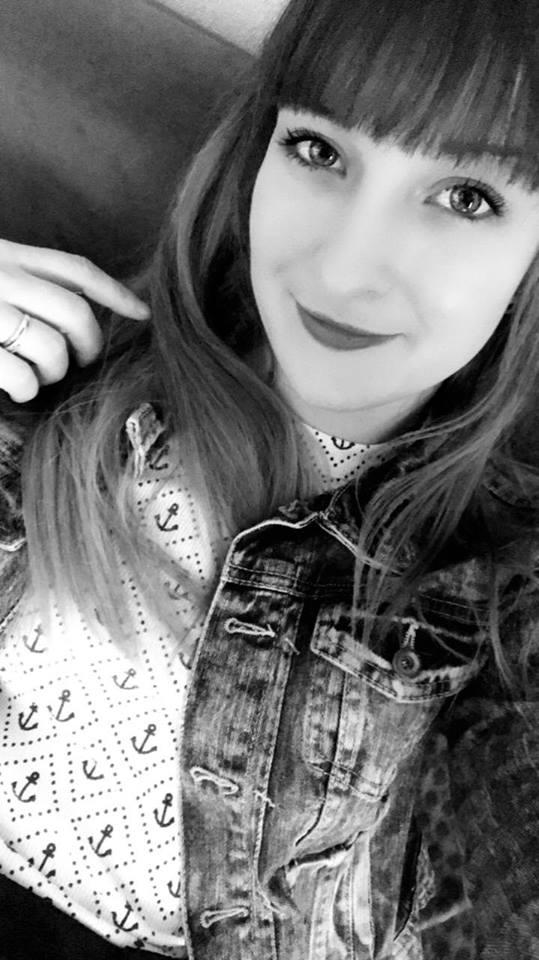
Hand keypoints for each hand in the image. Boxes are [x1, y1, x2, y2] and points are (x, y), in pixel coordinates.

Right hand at [0, 240, 150, 401]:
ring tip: (39, 377)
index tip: (143, 313)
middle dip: (89, 345)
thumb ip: (22, 283)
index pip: (74, 269)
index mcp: (6, 255)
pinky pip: (22, 376)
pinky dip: (27, 390)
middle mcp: (1, 277)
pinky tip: (19, 391)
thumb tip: (69, 315)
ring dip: (54, 372)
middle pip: (75, 312)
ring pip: (53, 348)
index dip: (115, 293)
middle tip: (82, 362)